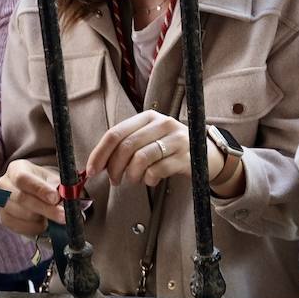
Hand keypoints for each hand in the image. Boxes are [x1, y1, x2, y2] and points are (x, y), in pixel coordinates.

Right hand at [0, 159, 62, 235]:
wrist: (38, 193)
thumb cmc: (47, 184)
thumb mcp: (55, 179)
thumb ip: (62, 187)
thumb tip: (70, 197)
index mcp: (16, 168)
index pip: (23, 178)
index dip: (39, 189)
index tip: (55, 198)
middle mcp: (4, 184)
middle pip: (21, 198)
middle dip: (45, 209)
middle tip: (63, 216)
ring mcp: (1, 203)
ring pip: (22, 214)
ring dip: (42, 219)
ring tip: (55, 217)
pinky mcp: (4, 218)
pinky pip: (20, 227)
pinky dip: (35, 227)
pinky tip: (44, 223)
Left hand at [85, 110, 223, 188]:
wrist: (207, 154)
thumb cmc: (170, 149)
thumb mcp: (149, 139)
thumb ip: (126, 146)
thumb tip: (96, 164)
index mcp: (148, 117)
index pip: (116, 133)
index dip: (100, 153)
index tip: (91, 170)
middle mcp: (162, 124)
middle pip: (126, 146)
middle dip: (114, 168)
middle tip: (114, 180)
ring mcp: (176, 139)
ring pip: (140, 159)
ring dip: (131, 175)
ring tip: (134, 180)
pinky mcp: (186, 156)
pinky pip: (157, 171)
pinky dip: (149, 180)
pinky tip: (152, 180)